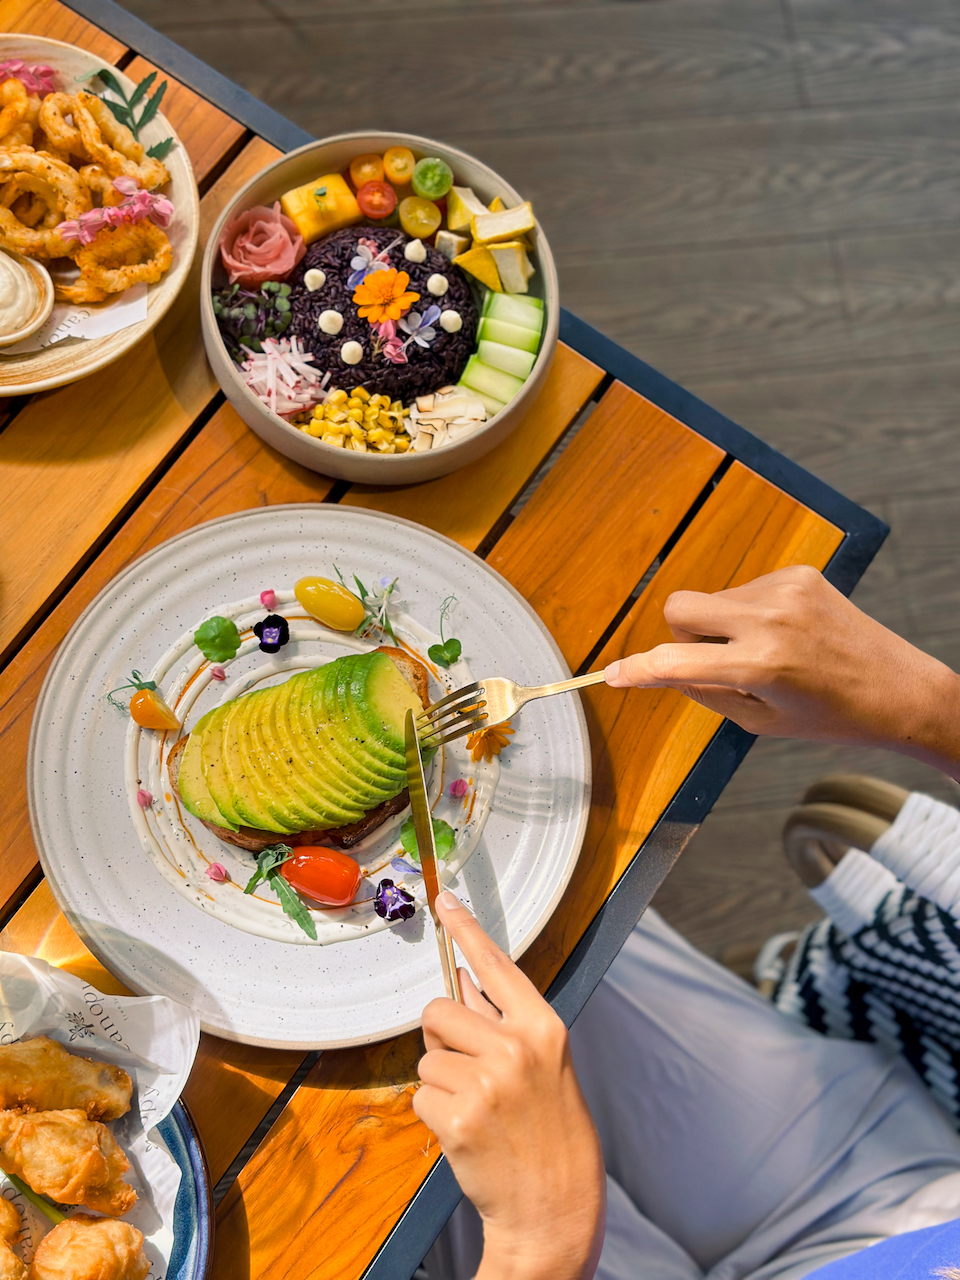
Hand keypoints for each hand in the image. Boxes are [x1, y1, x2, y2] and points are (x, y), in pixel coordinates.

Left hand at [415, 892, 604, 1279]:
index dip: (467, 930)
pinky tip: (466, 1133)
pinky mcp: (459, 1117)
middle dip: (442, 1038)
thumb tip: (465, 982)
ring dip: (440, 1082)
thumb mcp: (546, 1066)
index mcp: (543, 1028)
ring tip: (478, 1110)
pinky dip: (434, 1114)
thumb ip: (506, 1023)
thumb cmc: (552, 1134)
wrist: (554, 1209)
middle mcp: (516, 1047)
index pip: (497, 964)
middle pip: (441, 1010)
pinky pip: (420, 1095)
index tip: (444, 900)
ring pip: (426, 1057)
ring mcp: (487, 1082)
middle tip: (469, 1073)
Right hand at [603, 565, 959, 776]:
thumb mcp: (760, 721)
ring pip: (712, 599)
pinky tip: (785, 633)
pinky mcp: (798, 574)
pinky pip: (744, 589)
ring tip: (767, 653)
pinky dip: (750, 613)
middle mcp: (769, 620)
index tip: (614, 674)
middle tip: (712, 660)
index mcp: (760, 666)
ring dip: (722, 625)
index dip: (637, 670)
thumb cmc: (831, 716)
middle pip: (679, 607)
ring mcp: (785, 590)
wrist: (900, 690)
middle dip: (680, 635)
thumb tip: (662, 670)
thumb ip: (704, 692)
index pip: (675, 663)